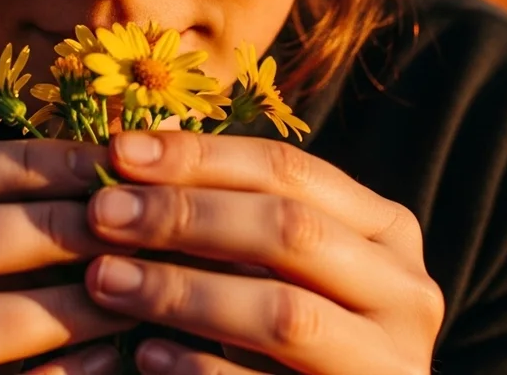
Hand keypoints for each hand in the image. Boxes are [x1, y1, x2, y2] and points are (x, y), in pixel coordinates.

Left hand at [82, 131, 443, 374]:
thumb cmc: (288, 337)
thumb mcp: (276, 266)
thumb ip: (228, 216)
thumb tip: (130, 153)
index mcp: (385, 231)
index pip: (291, 170)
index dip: (202, 156)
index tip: (120, 153)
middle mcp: (405, 291)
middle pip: (291, 230)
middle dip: (186, 216)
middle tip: (101, 215)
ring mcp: (391, 363)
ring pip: (286, 313)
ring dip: (183, 291)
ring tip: (105, 280)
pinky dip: (202, 368)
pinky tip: (146, 355)